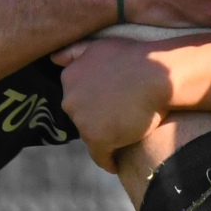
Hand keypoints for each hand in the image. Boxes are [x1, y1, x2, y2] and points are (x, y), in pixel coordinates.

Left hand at [53, 39, 172, 170]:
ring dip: (106, 137)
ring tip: (127, 135)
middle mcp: (69, 100)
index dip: (94, 102)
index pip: (77, 98)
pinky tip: (116, 165)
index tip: (109, 104)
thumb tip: (53, 59)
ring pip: (92, 136)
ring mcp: (82, 121)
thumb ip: (74, 53)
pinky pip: (101, 157)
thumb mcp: (99, 45)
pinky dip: (108, 161)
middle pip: (82, 118)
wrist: (158, 74)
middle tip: (122, 118)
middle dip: (97, 120)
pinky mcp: (98, 140)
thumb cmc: (134, 57)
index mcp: (69, 78)